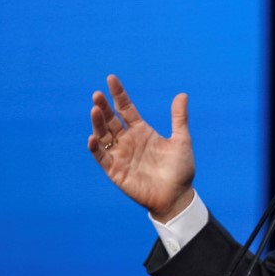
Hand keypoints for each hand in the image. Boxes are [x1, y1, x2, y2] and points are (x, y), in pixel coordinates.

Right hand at [88, 75, 194, 221]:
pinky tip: (93, 138)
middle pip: (112, 121)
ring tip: (94, 110)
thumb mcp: (181, 140)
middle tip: (97, 95)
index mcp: (143, 131)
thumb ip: (179, 118)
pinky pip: (102, 158)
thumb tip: (182, 94)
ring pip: (104, 136)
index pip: (126, 109)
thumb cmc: (181, 169)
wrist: (177, 196)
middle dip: (104, 108)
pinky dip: (96, 149)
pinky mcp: (116, 172)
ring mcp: (121, 156)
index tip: (111, 79)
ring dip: (98, 124)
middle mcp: (129, 141)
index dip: (118, 95)